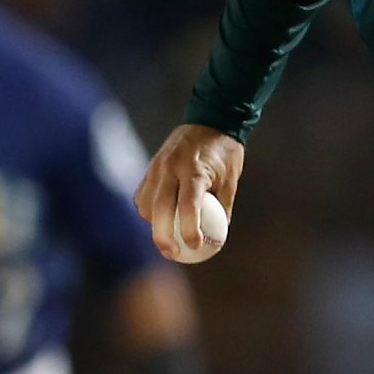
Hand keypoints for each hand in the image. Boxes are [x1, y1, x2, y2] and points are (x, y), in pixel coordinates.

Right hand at [135, 126, 243, 260]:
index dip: (190, 229)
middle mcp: (170, 167)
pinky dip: (149, 210)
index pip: (188, 205)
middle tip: (172, 254)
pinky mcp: (151, 167)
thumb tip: (217, 238)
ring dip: (154, 224)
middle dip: (163, 236)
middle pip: (160, 208)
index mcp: (194, 169)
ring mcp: (157, 166)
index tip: (195, 246)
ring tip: (167, 239)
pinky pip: (143, 194)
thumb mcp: (230, 180)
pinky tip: (160, 220)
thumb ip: (222, 208)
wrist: (210, 119)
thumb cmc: (225, 153)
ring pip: (146, 203)